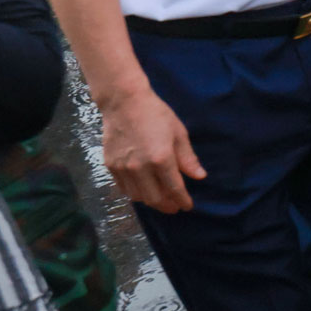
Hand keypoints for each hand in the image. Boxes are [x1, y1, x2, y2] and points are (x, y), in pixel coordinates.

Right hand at [100, 87, 204, 213]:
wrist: (124, 103)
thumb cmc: (156, 114)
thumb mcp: (178, 133)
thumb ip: (187, 158)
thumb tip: (199, 177)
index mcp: (161, 159)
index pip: (174, 188)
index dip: (182, 200)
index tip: (188, 206)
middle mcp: (140, 168)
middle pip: (155, 198)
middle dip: (167, 206)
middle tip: (175, 207)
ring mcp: (123, 168)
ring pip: (138, 196)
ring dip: (151, 202)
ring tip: (160, 200)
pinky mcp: (110, 166)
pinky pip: (124, 188)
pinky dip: (135, 193)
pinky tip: (143, 190)